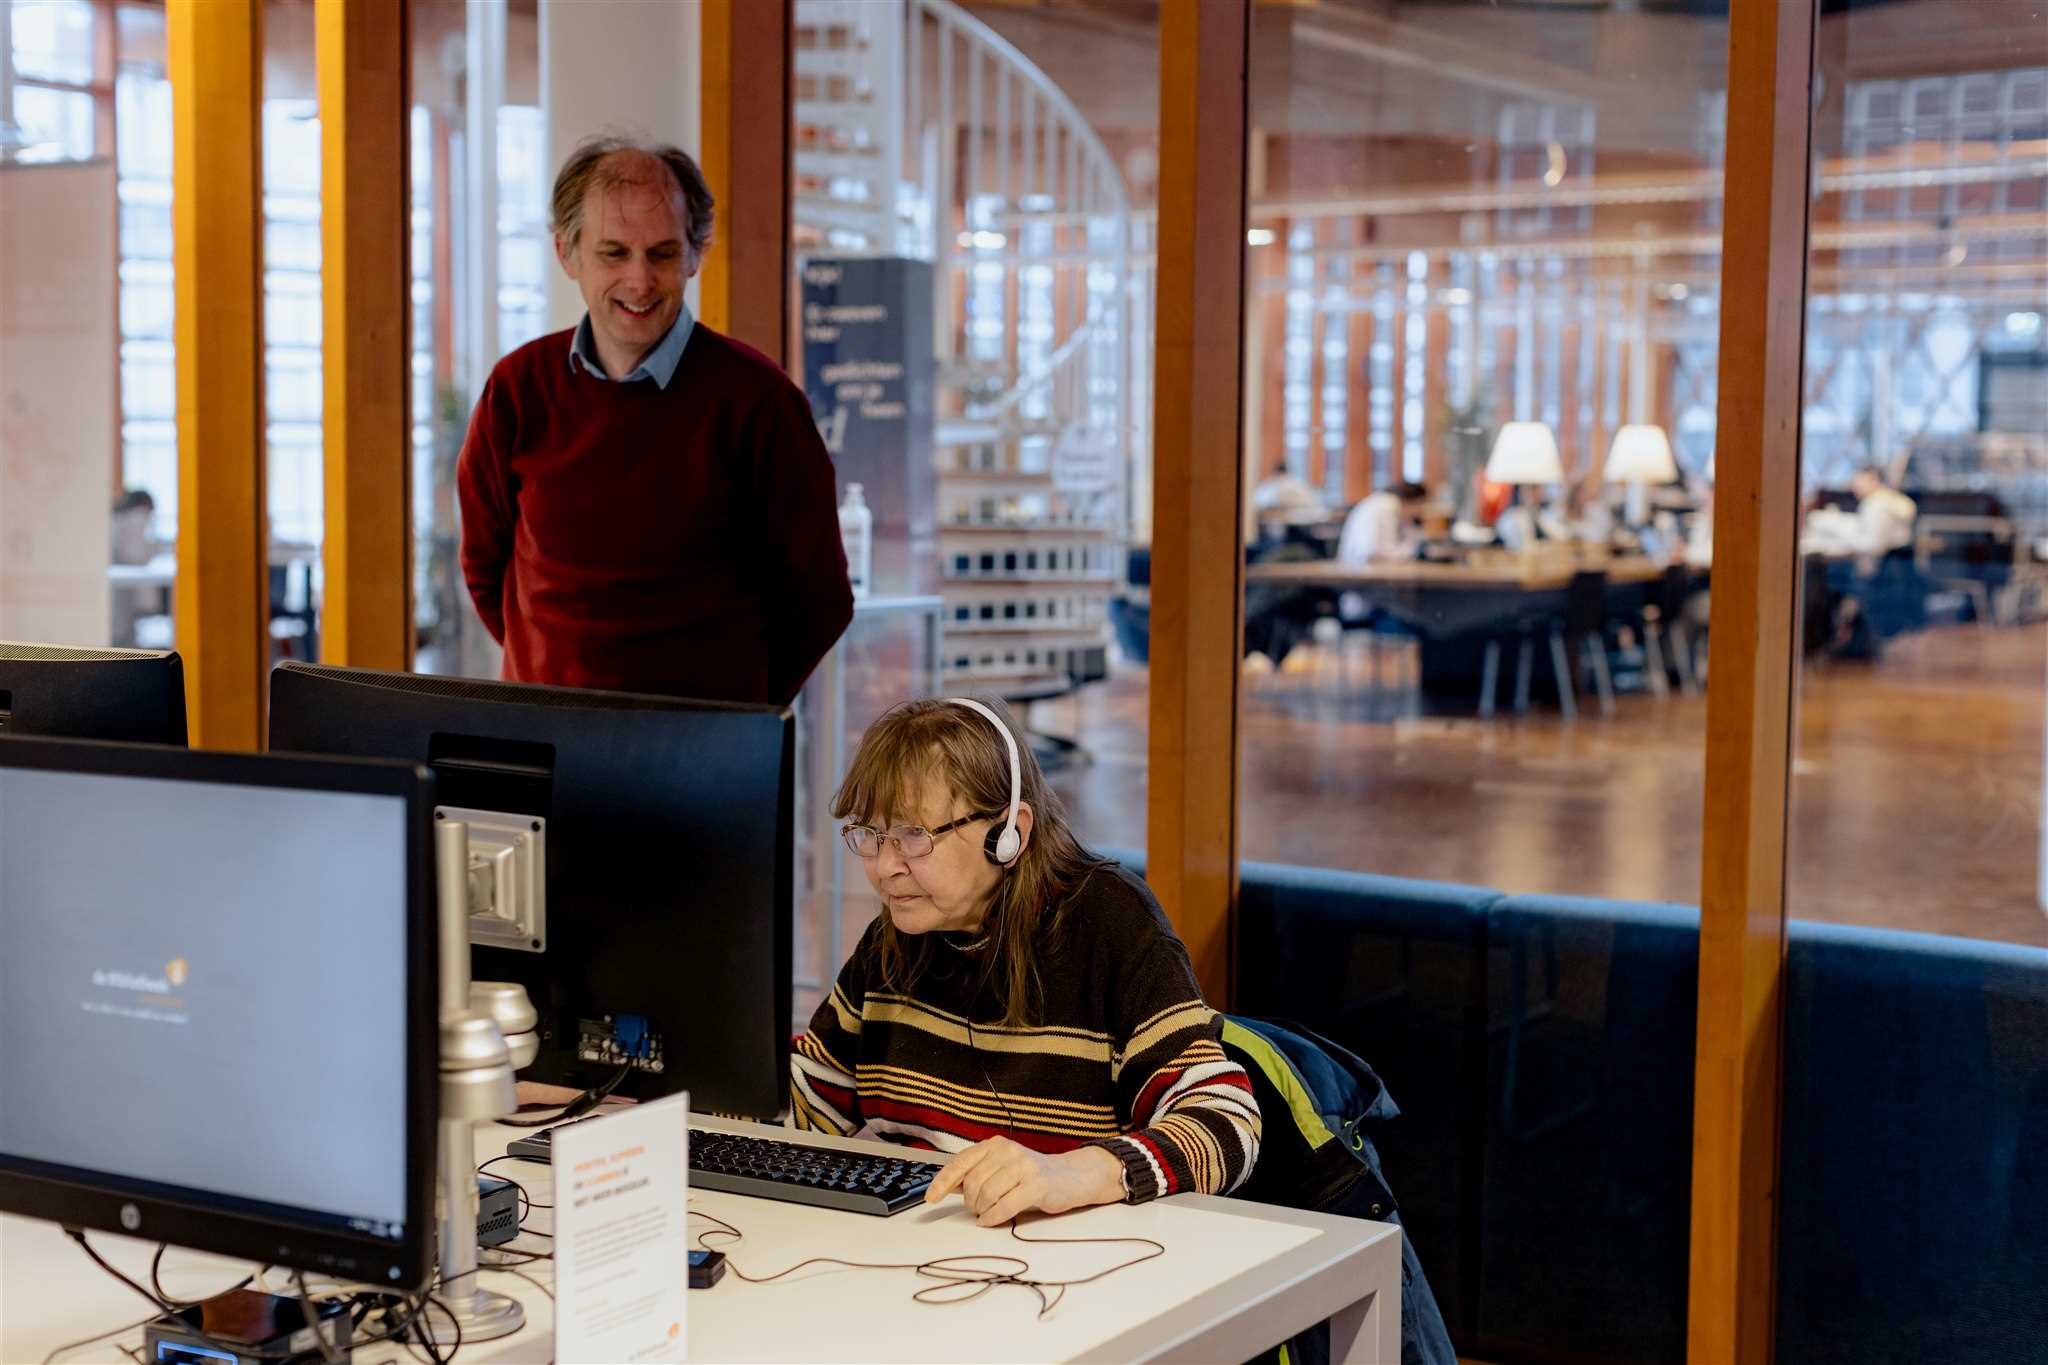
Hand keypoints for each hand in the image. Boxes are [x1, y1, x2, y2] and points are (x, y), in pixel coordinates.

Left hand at [924, 1137, 1124, 1226]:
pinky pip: (1005, 1206)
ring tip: (987, 1214)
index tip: (931, 1198)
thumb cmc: (1031, 1175)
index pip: (960, 1162)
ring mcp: (1023, 1166)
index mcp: (995, 1144)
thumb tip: (946, 1186)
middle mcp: (1008, 1151)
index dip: (942, 1182)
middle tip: (976, 1210)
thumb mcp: (1001, 1168)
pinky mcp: (1036, 1184)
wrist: (1071, 1177)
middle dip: (970, 1202)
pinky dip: (993, 1218)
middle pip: (972, 1183)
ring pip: (987, 1195)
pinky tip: (990, 1221)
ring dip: (982, 1211)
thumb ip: (976, 1174)